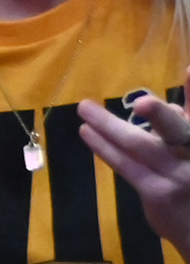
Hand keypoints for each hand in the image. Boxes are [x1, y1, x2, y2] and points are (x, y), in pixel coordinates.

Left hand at [81, 85, 189, 249]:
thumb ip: (188, 118)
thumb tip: (172, 90)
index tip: (189, 70)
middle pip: (179, 130)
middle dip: (161, 116)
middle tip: (143, 103)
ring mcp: (177, 177)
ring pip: (140, 145)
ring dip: (109, 125)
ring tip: (85, 108)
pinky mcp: (156, 193)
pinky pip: (125, 165)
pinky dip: (104, 147)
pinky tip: (87, 132)